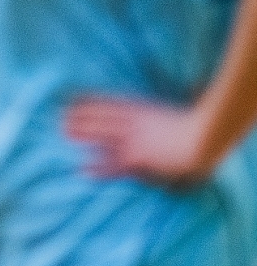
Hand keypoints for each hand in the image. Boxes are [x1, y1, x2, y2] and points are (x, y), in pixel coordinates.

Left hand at [65, 95, 217, 184]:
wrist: (204, 138)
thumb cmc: (198, 122)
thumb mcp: (177, 109)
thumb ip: (167, 105)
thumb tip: (176, 94)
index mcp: (142, 109)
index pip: (108, 102)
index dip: (89, 101)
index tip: (72, 99)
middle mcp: (132, 123)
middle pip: (99, 117)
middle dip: (79, 116)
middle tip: (60, 117)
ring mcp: (132, 140)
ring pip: (100, 135)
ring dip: (82, 133)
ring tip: (64, 132)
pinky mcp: (137, 159)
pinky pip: (112, 164)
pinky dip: (97, 168)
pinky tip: (81, 171)